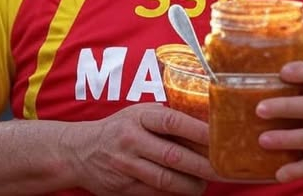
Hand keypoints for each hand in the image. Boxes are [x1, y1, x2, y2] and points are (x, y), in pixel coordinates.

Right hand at [62, 103, 216, 194]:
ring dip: (191, 184)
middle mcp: (132, 140)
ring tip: (206, 182)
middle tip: (223, 169)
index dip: (197, 130)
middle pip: (173, 155)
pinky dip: (175, 193)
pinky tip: (187, 190)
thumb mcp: (138, 114)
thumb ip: (166, 119)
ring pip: (165, 179)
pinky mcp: (123, 188)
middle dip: (202, 165)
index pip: (172, 121)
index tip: (219, 137)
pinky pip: (155, 193)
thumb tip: (205, 124)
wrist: (79, 151)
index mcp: (138, 117)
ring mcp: (126, 166)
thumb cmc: (119, 128)